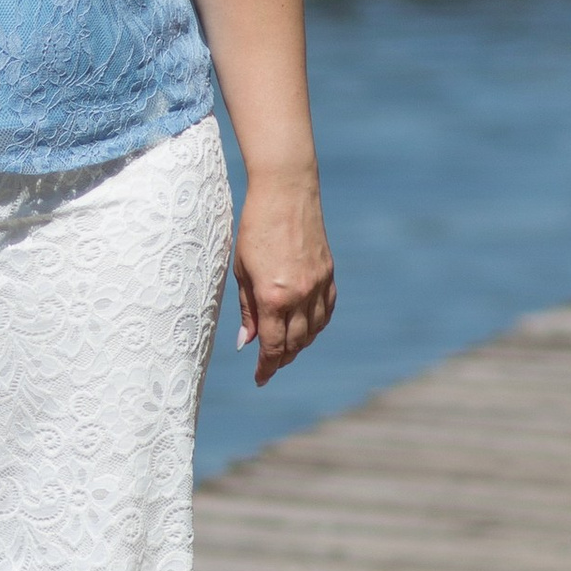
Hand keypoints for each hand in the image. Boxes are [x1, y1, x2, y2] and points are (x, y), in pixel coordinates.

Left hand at [234, 169, 335, 383]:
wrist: (285, 191)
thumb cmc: (254, 228)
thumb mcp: (242, 270)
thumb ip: (247, 309)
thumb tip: (247, 342)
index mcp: (273, 297)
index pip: (273, 346)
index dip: (266, 367)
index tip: (260, 378)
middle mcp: (300, 295)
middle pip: (295, 343)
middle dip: (282, 359)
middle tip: (270, 366)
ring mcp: (318, 285)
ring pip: (314, 330)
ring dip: (300, 345)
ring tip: (286, 349)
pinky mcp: (329, 273)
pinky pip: (327, 310)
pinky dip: (317, 325)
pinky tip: (307, 327)